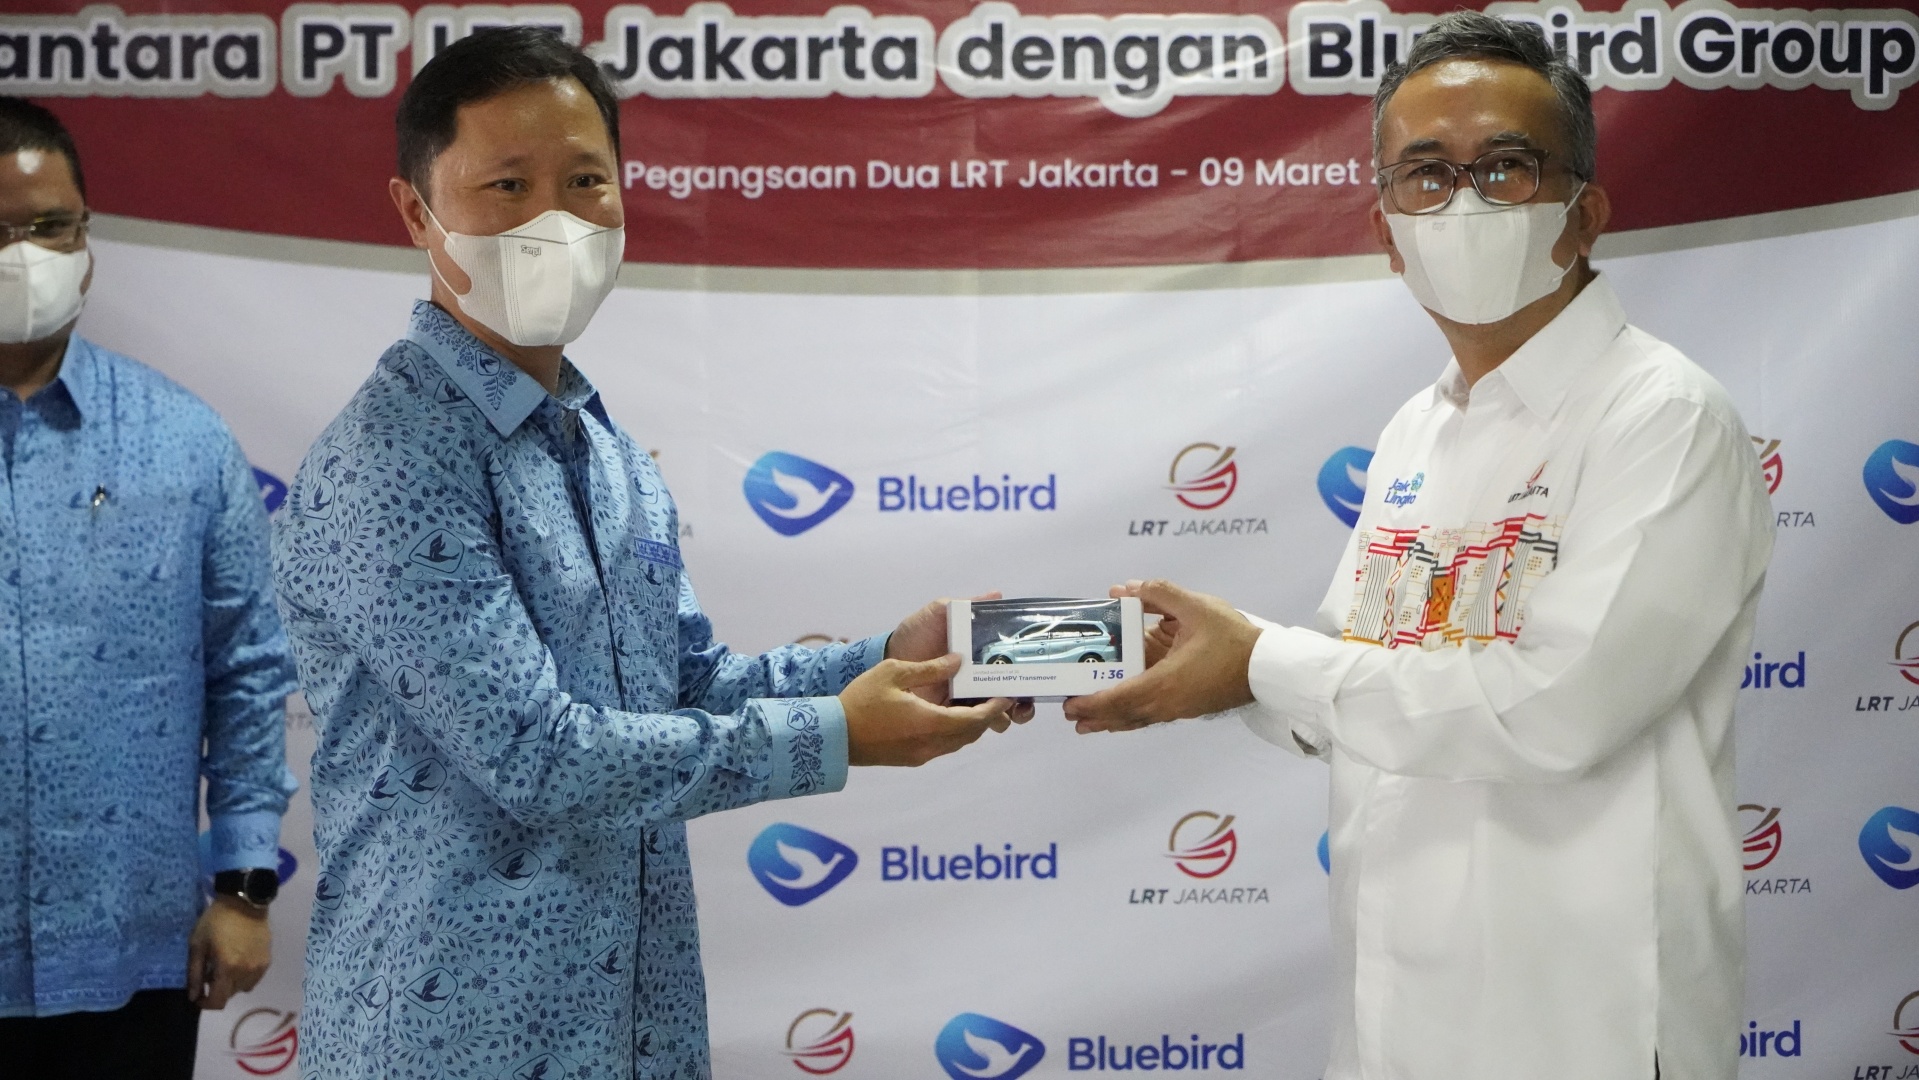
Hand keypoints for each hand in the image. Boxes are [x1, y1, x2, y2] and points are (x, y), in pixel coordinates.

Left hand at [187, 894, 271, 1009]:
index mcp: (227, 968)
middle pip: (230, 995)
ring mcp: (259, 966)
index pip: (218, 1001)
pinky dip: (245, 975)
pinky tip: (239, 960)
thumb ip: (194, 974)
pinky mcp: (267, 960)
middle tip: (211, 973)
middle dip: (218, 990)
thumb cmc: (215, 921)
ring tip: (226, 967)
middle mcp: (245, 972)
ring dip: (232, 983)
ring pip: (243, 988)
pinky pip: (254, 978)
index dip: (206, 1004)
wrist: (244, 902)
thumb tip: (194, 996)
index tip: (199, 996)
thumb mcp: (197, 945)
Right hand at [843, 654, 1017, 765]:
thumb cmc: (861, 700)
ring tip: (975, 703)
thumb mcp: (894, 673)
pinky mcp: (912, 760)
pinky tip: (948, 715)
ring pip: (959, 741)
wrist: (833, 736)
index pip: (976, 718)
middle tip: (995, 695)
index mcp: (931, 722)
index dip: (995, 707)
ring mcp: (922, 755)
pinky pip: (944, 746)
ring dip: (971, 725)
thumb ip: (930, 668)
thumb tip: (959, 660)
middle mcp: (932, 744)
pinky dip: (954, 732)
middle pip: (972, 732)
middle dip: (987, 716)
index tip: (1007, 694)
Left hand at [884, 592, 1034, 722]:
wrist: (889, 657)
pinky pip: (970, 727)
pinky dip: (979, 726)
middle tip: (1021, 703)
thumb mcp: (941, 613)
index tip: (1036, 676)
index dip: (1028, 675)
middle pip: (1011, 698)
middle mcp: (979, 681)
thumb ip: (967, 606)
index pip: (1013, 669)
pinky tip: (979, 720)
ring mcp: (965, 702)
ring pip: (994, 716)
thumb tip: (998, 594)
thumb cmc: (917, 633)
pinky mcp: (949, 718)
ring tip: (1002, 714)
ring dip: (1004, 716)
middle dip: (1023, 705)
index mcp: (981, 658)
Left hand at [1062, 579, 1261, 733]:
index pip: (1120, 698)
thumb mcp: (1196, 607)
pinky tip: (1129, 712)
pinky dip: (1134, 716)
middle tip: (1071, 716)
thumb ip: (1159, 594)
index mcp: (1165, 682)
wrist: (1270, 667)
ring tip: (1091, 723)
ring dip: (1114, 720)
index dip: (1093, 703)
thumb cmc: (1233, 639)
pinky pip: (1154, 716)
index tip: (1072, 705)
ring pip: (1140, 719)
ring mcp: (1180, 710)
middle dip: (1097, 716)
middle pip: (1125, 716)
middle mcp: (1169, 703)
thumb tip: (1125, 588)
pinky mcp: (1191, 708)